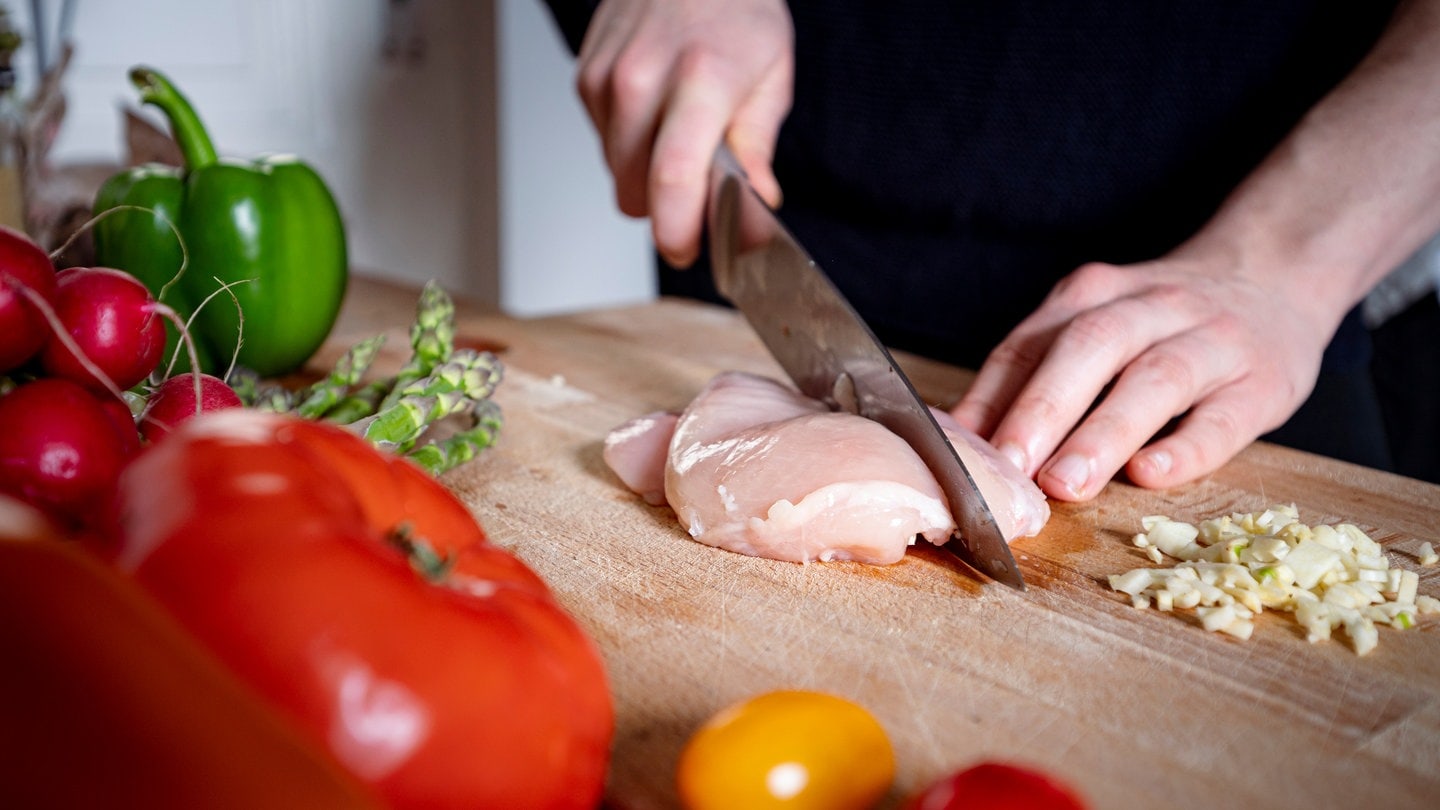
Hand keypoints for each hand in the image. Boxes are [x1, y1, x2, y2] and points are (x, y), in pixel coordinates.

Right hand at [575, 0, 793, 267]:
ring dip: (649, 180)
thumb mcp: (772, 77)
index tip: (690, 252)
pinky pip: (604, 148)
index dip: (679, 230)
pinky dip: (631, 149)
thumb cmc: (737, 15)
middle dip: (670, 212)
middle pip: (638, 190)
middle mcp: (643, 77)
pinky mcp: (585, 81)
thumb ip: (756, 149)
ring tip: (680, 139)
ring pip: (618, 176)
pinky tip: (655, 115)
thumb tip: (755, 210)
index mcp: (701, 77)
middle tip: (701, 198)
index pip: (673, 176)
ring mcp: (607, 79)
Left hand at [951, 257, 1335, 501]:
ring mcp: (1212, 341)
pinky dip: (1186, 447)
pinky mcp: (1263, 383)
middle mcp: (1151, 308)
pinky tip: (1150, 475)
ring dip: (1103, 433)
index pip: (1032, 343)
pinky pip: (1224, 417)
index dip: (992, 397)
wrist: (1276, 277)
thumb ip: (1032, 373)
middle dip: (1042, 410)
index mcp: (1093, 295)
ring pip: (1155, 380)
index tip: (958, 451)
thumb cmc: (1161, 323)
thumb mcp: (1093, 325)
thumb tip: (962, 437)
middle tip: (1008, 469)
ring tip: (1065, 483)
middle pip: (1090, 349)